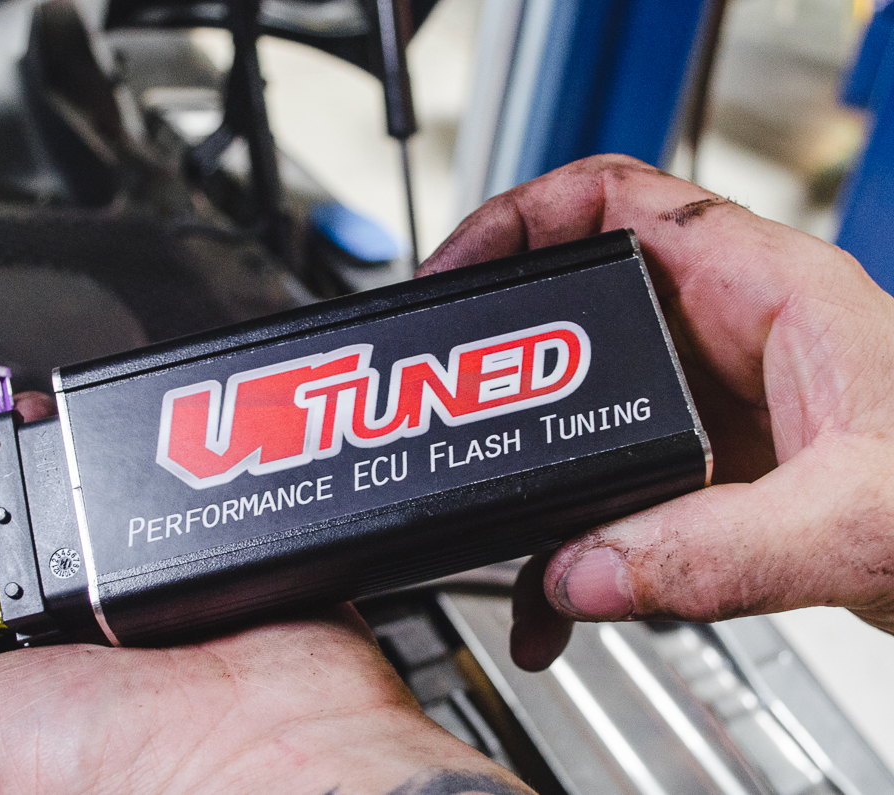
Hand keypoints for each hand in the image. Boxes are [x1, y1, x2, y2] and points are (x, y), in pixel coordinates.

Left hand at [0, 392, 527, 794]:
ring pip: (75, 485)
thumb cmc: (104, 781)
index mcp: (3, 680)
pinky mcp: (204, 553)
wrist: (254, 756)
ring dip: (46, 442)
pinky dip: (133, 439)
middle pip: (1, 519)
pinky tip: (101, 419)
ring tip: (19, 411)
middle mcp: (70, 631)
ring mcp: (138, 585)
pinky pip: (164, 476)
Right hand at [419, 154, 893, 670]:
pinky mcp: (713, 477)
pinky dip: (574, 544)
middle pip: (578, 315)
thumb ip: (715, 550)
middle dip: (503, 366)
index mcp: (766, 292)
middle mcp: (729, 338)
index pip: (614, 201)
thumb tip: (583, 570)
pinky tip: (559, 598)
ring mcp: (716, 409)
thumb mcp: (857, 519)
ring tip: (495, 528)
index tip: (455, 272)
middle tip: (449, 406)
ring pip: (586, 416)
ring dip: (536, 477)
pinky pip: (613, 493)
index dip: (519, 218)